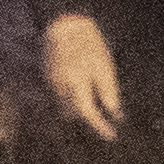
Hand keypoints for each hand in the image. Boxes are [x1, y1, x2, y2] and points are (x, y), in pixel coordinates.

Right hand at [44, 12, 124, 138]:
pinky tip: (82, 94)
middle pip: (75, 113)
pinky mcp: (48, 80)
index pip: (87, 113)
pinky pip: (60, 98)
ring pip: (65, 107)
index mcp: (76, 83)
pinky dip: (72, 101)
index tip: (111, 136)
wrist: (65, 28)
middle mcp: (60, 87)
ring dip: (79, 111)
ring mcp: (51, 83)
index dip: (99, 126)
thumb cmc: (89, 45)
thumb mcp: (105, 68)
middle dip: (89, 119)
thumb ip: (108, 92)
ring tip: (94, 108)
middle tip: (106, 123)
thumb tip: (115, 114)